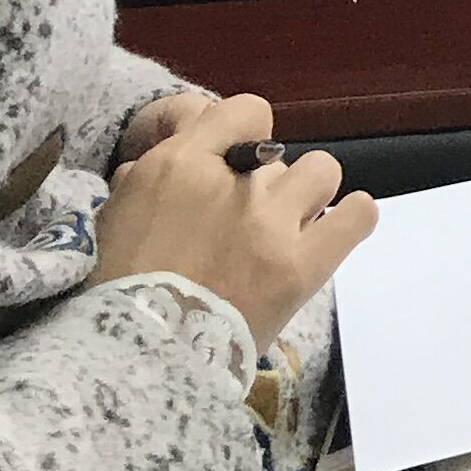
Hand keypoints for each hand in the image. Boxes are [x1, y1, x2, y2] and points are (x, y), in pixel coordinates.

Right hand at [90, 91, 374, 347]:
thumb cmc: (115, 290)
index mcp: (181, 165)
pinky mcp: (302, 267)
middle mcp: (235, 183)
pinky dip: (351, 219)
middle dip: (261, 178)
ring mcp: (273, 224)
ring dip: (305, 194)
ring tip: (287, 225)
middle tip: (242, 216)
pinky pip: (356, 218)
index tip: (228, 158)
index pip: (243, 110)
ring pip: (321, 171)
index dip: (238, 132)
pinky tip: (340, 225)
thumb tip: (176, 152)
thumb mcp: (114, 214)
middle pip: (277, 151)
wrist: (140, 360)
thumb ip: (149, 175)